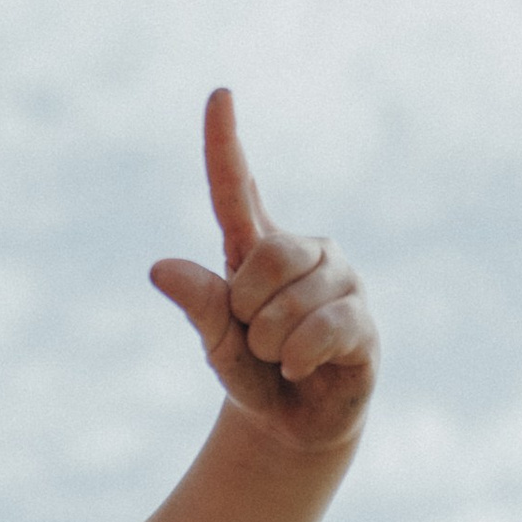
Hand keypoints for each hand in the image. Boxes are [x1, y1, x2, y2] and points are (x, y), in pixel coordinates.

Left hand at [150, 87, 376, 457]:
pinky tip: (303, 369)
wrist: (294, 426)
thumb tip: (159, 268)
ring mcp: (340, 280)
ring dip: (272, 345)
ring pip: (291, 301)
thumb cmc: (253, 373)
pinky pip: (321, 330)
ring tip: (282, 357)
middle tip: (257, 340)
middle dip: (249, 313)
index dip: (225, 143)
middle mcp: (305, 251)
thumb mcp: (216, 343)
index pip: (236, 188)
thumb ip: (199, 305)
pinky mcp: (363, 319)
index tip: (218, 94)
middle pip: (266, 257)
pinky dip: (299, 359)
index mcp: (258, 247)